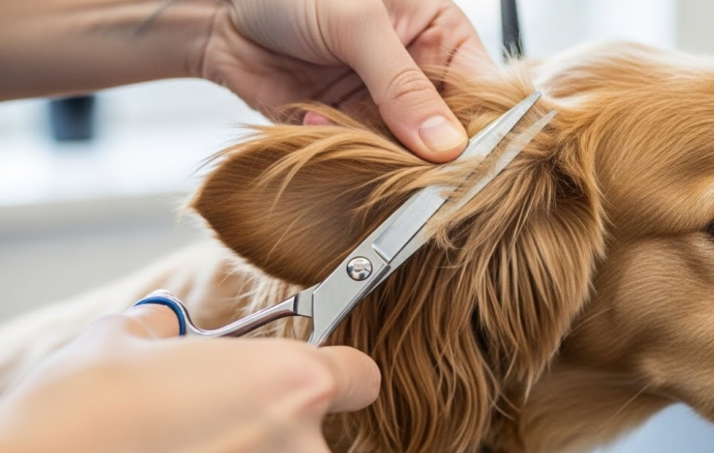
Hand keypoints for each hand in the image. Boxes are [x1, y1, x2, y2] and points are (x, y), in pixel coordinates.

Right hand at [0, 305, 378, 452]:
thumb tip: (167, 330)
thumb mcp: (124, 338)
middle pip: (313, 426)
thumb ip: (169, 329)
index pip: (361, 375)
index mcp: (294, 382)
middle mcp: (301, 450)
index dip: (336, 367)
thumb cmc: (82, 417)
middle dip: (272, 414)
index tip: (312, 363)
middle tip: (211, 402)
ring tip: (175, 441)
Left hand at [201, 0, 494, 162]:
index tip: (475, 160)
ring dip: (381, 155)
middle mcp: (418, 75)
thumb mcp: (357, 24)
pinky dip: (340, 152)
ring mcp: (383, 107)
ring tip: (349, 132)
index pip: (483, 90)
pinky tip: (312, 119)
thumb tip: (445, 145)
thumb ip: (401, 85)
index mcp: (441, 35)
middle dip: (431, 152)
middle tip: (417, 168)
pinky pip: (360, 159)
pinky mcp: (346, 131)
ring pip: (405, 154)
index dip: (486, 127)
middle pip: (448, 132)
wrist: (221, 11)